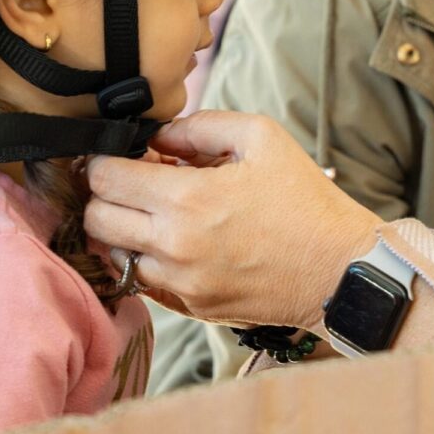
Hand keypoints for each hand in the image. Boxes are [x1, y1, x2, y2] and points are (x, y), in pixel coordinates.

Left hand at [84, 111, 381, 328]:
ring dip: (123, 229)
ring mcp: (179, 284)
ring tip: (157, 213)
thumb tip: (160, 136)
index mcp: (186, 199)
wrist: (339, 270)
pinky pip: (143, 282)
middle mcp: (173, 247)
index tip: (123, 154)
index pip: (104, 178)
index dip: (105, 159)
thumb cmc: (305, 200)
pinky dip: (147, 260)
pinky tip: (177, 242)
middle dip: (105, 194)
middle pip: (95, 219)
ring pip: (112, 254)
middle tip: (135, 182)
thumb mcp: (262, 137)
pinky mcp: (191, 308)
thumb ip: (201, 126)